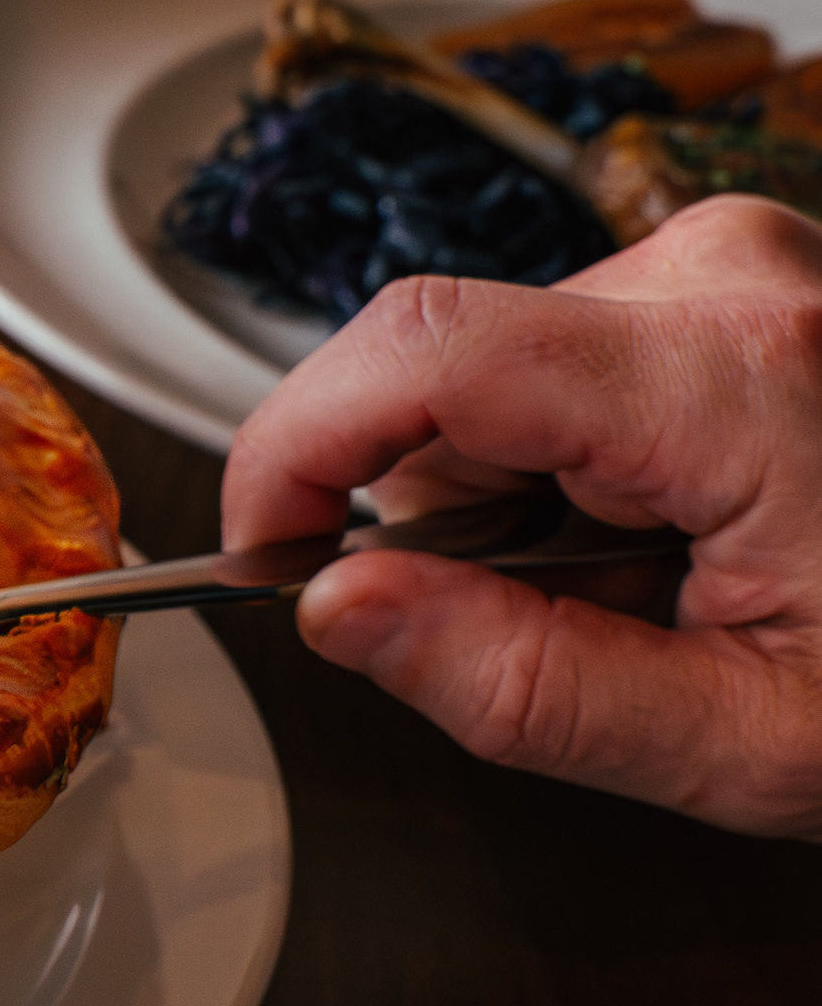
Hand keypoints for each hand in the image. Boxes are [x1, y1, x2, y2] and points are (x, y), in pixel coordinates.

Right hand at [221, 196, 821, 836]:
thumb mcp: (750, 742)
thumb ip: (520, 687)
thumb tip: (338, 611)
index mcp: (736, 377)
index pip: (416, 354)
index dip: (290, 450)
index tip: (255, 548)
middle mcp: (723, 275)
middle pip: (437, 376)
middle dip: (434, 519)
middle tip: (561, 625)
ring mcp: (725, 263)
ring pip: (485, 376)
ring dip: (509, 500)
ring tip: (648, 584)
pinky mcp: (719, 278)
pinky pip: (551, 363)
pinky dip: (563, 467)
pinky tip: (664, 531)